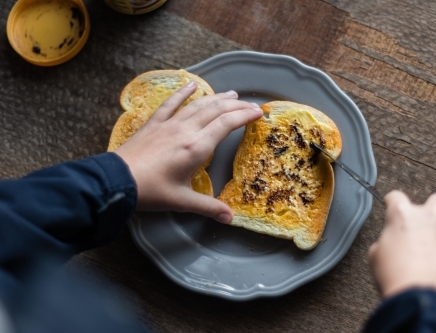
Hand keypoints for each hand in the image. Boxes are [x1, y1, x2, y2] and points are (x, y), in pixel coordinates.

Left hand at [115, 81, 262, 222]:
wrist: (117, 180)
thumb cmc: (151, 191)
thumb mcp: (182, 202)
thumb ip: (209, 208)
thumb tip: (230, 218)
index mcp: (197, 147)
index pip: (227, 124)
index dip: (245, 116)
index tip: (258, 113)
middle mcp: (187, 130)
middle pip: (217, 110)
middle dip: (237, 106)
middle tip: (251, 105)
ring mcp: (170, 123)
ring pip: (198, 104)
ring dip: (217, 97)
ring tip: (231, 94)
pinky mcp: (155, 123)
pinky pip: (171, 103)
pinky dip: (183, 92)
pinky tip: (191, 84)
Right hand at [368, 190, 435, 299]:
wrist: (419, 299)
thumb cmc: (396, 278)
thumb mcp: (375, 256)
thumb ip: (385, 241)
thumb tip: (390, 243)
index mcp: (402, 216)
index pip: (396, 197)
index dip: (393, 202)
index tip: (394, 204)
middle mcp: (429, 217)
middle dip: (433, 209)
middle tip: (428, 223)